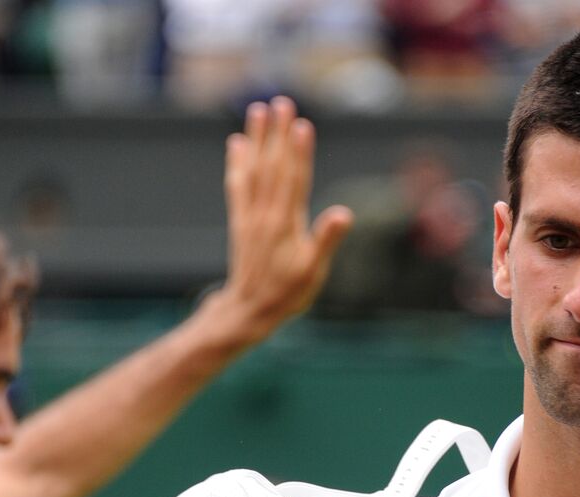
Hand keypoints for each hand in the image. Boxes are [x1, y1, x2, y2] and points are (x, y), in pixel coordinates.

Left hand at [198, 96, 352, 348]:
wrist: (249, 310)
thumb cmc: (288, 294)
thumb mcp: (314, 272)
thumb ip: (326, 240)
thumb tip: (343, 213)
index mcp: (286, 224)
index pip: (294, 180)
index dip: (299, 152)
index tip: (301, 124)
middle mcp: (265, 214)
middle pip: (273, 167)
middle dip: (278, 134)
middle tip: (282, 102)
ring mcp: (250, 216)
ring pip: (254, 170)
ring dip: (257, 139)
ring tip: (258, 110)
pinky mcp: (241, 221)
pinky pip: (237, 185)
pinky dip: (237, 163)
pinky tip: (237, 143)